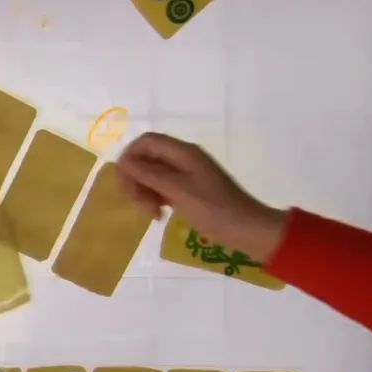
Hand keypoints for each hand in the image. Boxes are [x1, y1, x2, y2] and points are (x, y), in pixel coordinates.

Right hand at [117, 132, 287, 261]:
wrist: (246, 229)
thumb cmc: (213, 209)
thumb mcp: (177, 190)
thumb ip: (149, 174)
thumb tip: (124, 162)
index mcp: (182, 152)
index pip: (146, 142)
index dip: (129, 158)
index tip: (124, 183)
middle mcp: (184, 158)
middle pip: (147, 158)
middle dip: (137, 179)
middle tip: (139, 203)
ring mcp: (188, 173)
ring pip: (153, 174)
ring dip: (145, 191)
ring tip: (152, 213)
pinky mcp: (190, 188)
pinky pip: (163, 186)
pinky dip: (156, 197)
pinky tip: (160, 214)